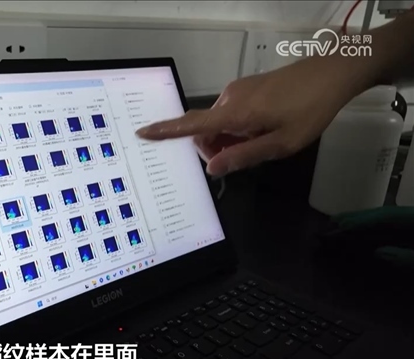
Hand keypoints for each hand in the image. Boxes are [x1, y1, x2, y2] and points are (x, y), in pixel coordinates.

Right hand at [136, 57, 358, 175]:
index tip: (143, 133)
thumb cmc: (309, 110)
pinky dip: (237, 127)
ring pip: (219, 123)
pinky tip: (262, 130)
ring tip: (262, 142)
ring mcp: (237, 91)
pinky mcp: (246, 88)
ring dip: (230, 139)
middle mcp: (230, 98)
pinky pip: (230, 113)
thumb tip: (212, 168)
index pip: (191, 125)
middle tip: (246, 158)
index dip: (166, 131)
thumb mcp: (280, 144)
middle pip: (205, 130)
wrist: (332, 73)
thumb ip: (244, 156)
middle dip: (215, 148)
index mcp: (235, 113)